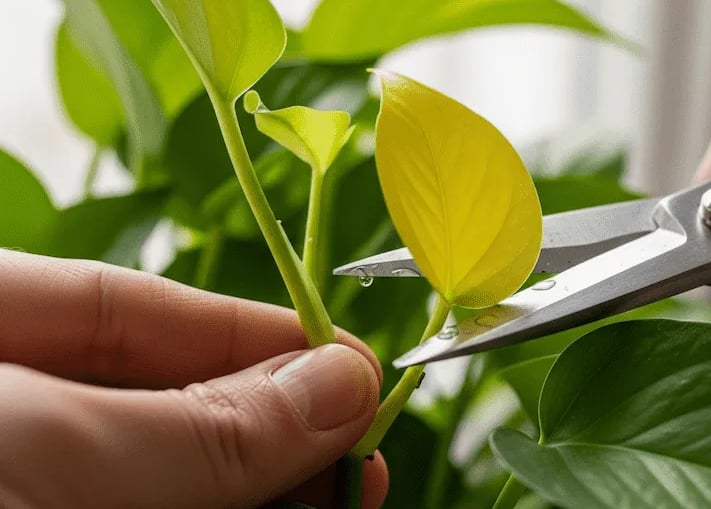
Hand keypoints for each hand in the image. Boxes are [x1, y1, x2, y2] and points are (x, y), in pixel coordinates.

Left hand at [0, 249, 386, 507]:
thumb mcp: (55, 450)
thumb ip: (200, 423)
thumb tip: (339, 383)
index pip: (120, 303)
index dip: (245, 329)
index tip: (346, 364)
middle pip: (149, 391)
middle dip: (263, 421)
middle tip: (358, 448)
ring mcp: (15, 479)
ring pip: (153, 469)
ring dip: (258, 484)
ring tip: (339, 495)